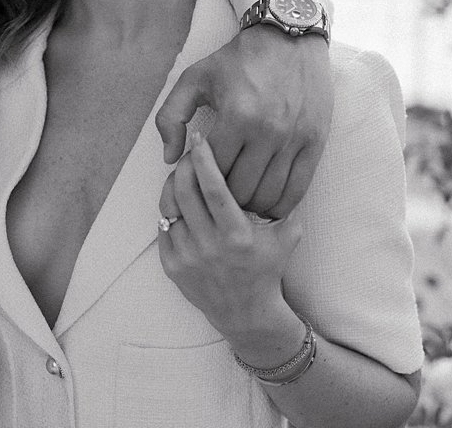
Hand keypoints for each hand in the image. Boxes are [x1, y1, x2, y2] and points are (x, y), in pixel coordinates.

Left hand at [156, 28, 333, 217]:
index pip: (211, 171)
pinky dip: (280, 204)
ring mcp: (295, 138)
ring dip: (251, 203)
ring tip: (241, 197)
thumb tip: (170, 158)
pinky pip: (297, 189)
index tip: (199, 177)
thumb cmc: (240, 59)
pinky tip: (268, 200)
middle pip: (239, 190)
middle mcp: (268, 130)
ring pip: (268, 195)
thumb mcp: (194, 78)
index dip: (200, 180)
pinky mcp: (316, 141)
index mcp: (236, 115)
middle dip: (224, 196)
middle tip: (219, 191)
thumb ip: (170, 117)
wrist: (290, 35)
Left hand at [158, 131, 304, 354]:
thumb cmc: (268, 269)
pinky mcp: (172, 267)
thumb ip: (288, 204)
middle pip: (185, 192)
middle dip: (185, 164)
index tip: (200, 138)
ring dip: (175, 183)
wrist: (245, 312)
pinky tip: (180, 199)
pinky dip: (169, 208)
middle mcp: (209, 246)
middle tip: (192, 150)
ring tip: (185, 171)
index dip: (205, 160)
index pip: (214, 189)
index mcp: (237, 235)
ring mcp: (188, 257)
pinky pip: (163, 226)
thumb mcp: (288, 236)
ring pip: (170, 207)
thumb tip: (286, 168)